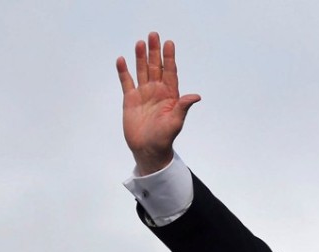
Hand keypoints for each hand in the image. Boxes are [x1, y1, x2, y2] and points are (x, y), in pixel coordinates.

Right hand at [116, 32, 200, 174]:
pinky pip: (126, 82)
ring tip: (140, 43)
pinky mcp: (130, 99)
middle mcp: (157, 92)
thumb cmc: (164, 138)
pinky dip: (123, 71)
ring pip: (142, 71)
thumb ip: (183, 107)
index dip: (170, 58)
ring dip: (141, 57)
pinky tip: (122, 60)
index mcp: (170, 96)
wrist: (148, 149)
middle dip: (155, 52)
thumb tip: (196, 96)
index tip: (169, 43)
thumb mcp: (176, 122)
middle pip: (156, 67)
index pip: (170, 72)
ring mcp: (143, 94)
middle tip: (153, 35)